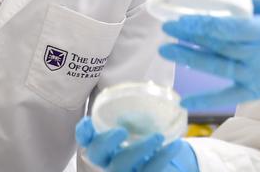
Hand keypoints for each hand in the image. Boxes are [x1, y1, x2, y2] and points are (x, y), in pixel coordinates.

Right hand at [75, 117, 197, 170]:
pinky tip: (175, 145)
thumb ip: (135, 114)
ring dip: (139, 149)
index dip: (83, 132)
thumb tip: (142, 95)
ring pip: (122, 166)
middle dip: (106, 142)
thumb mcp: (140, 124)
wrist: (169, 160)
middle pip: (97, 154)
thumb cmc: (149, 136)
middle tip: (121, 130)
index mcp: (106, 144)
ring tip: (158, 137)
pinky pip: (150, 171)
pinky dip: (163, 157)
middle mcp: (110, 160)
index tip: (88, 122)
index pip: (87, 139)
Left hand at [159, 0, 259, 108]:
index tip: (183, 17)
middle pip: (218, 45)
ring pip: (217, 67)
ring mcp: (254, 75)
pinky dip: (206, 100)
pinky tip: (183, 101)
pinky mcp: (253, 90)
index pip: (229, 28)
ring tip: (165, 50)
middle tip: (166, 27)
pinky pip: (227, 96)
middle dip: (189, 36)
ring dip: (189, 59)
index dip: (204, 24)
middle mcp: (257, 55)